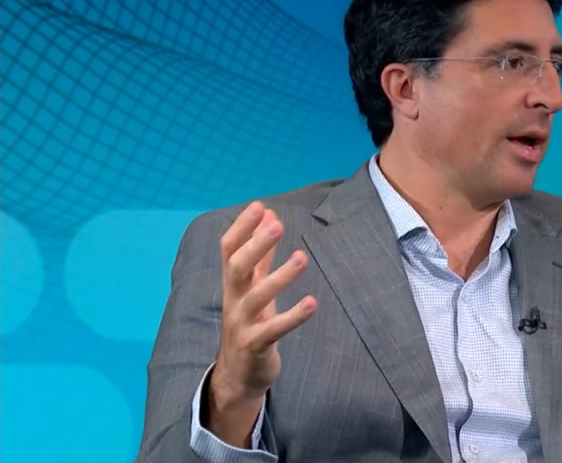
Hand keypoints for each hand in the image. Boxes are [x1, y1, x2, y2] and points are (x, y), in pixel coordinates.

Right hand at [207, 201, 316, 445]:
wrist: (237, 375)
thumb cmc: (249, 322)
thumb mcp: (252, 288)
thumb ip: (261, 254)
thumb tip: (268, 215)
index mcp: (233, 284)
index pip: (228, 250)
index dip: (241, 228)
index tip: (258, 206)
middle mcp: (234, 301)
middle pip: (237, 269)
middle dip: (255, 246)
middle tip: (276, 226)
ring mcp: (243, 324)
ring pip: (256, 298)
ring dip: (279, 277)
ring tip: (302, 258)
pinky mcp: (256, 346)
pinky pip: (274, 330)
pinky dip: (293, 316)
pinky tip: (312, 303)